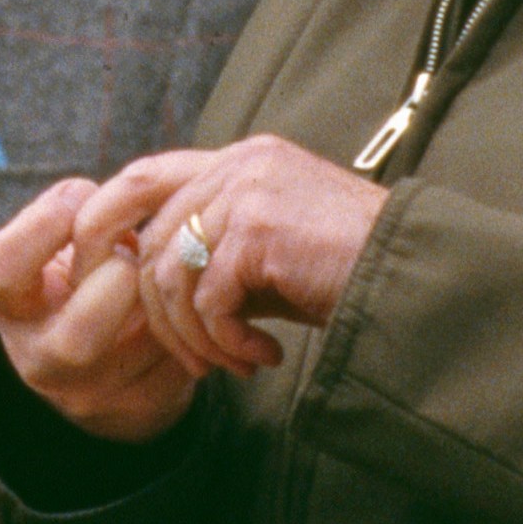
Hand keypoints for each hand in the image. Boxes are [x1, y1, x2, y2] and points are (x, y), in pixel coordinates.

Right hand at [0, 175, 204, 447]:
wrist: (108, 360)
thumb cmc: (87, 276)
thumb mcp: (67, 248)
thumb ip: (81, 214)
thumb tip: (129, 192)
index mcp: (12, 308)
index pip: (1, 271)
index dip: (44, 223)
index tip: (82, 194)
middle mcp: (39, 359)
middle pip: (78, 336)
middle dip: (121, 279)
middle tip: (134, 253)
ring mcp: (90, 393)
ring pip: (143, 345)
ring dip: (165, 298)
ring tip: (164, 274)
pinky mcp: (141, 406)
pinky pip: (180, 359)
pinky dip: (195, 320)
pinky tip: (189, 301)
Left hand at [94, 138, 386, 379]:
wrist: (416, 276)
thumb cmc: (351, 271)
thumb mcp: (272, 251)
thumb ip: (216, 252)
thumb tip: (152, 288)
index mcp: (239, 160)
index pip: (143, 176)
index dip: (106, 224)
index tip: (107, 281)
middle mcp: (238, 164)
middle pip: (149, 240)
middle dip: (160, 315)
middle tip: (198, 360)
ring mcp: (246, 190)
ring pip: (172, 277)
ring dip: (197, 338)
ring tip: (235, 363)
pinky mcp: (257, 229)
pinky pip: (207, 301)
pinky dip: (226, 341)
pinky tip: (263, 356)